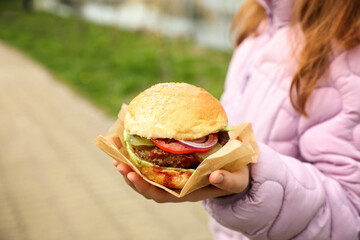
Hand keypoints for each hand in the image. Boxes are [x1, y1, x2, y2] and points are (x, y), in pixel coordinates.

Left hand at [113, 160, 249, 202]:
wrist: (236, 172)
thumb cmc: (235, 176)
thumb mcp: (235, 179)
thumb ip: (227, 180)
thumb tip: (215, 176)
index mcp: (187, 192)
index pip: (160, 194)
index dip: (144, 186)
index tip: (131, 174)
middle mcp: (175, 187)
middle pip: (147, 186)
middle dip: (130, 176)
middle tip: (117, 161)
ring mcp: (172, 177)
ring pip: (146, 176)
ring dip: (130, 165)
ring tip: (116, 151)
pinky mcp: (173, 166)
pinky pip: (151, 164)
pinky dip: (138, 156)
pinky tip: (130, 144)